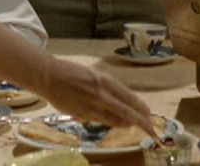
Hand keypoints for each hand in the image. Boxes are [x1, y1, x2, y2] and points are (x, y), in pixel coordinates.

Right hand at [38, 58, 153, 133]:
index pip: (129, 97)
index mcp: (106, 81)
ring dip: (125, 124)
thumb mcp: (95, 76)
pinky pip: (100, 121)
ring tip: (133, 125)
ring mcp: (92, 107)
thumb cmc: (72, 72)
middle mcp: (101, 95)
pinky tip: (115, 123)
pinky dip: (110, 122)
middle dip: (140, 121)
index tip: (149, 114)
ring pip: (114, 120)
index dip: (141, 108)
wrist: (49, 77)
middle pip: (126, 112)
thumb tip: (120, 101)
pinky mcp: (83, 115)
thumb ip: (108, 89)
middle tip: (150, 128)